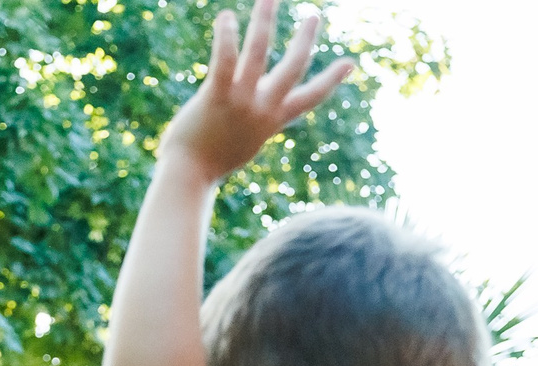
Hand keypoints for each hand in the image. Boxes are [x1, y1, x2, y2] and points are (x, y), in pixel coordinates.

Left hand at [162, 1, 353, 187]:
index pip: (311, 98)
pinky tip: (226, 17)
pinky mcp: (216, 97)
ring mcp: (241, 102)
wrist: (187, 178)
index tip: (350, 63)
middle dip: (305, 40)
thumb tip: (256, 117)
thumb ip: (254, 124)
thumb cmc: (209, 163)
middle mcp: (262, 108)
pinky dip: (226, 36)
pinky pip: (225, 60)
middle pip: (294, 68)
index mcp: (272, 121)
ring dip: (264, 21)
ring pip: (259, 52)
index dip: (332, 80)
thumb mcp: (243, 144)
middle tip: (314, 15)